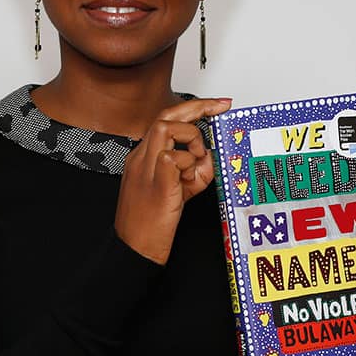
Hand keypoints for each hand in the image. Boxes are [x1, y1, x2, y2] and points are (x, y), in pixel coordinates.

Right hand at [115, 97, 231, 264]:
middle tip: (221, 106)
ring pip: (165, 128)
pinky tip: (188, 183)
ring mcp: (145, 168)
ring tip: (196, 166)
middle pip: (165, 115)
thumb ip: (194, 170)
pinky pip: (172, 157)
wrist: (134, 250)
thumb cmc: (151, 223)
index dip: (192, 108)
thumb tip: (209, 155)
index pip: (165, 120)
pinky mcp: (155, 182)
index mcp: (143, 157)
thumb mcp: (178, 191)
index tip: (216, 105)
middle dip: (197, 106)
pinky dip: (188, 164)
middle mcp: (141, 158)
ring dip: (191, 139)